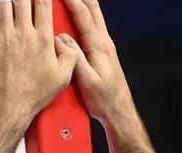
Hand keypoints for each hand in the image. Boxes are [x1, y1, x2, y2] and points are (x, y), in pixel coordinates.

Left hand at [0, 0, 78, 125]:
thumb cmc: (33, 93)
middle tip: (25, 0)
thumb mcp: (63, 78)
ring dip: (9, 1)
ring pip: (4, 5)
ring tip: (12, 4)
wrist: (10, 105)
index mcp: (43, 40)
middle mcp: (23, 34)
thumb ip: (70, 56)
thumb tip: (66, 43)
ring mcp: (5, 37)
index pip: (43, 4)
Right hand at [61, 0, 134, 126]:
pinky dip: (86, 17)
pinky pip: (94, 28)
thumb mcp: (87, 81)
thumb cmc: (105, 101)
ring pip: (95, 17)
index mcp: (99, 47)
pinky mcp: (105, 54)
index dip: (72, 1)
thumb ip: (75, 58)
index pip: (84, 15)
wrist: (119, 112)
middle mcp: (105, 44)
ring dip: (84, 4)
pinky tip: (78, 19)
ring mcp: (106, 48)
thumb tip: (62, 39)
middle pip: (93, 10)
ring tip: (71, 0)